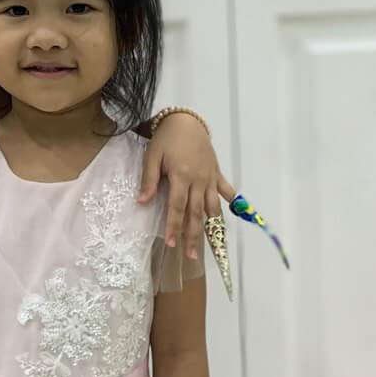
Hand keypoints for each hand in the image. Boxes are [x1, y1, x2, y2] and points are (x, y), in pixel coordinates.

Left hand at [138, 113, 237, 257]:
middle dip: (192, 235)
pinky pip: (226, 189)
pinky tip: (233, 213)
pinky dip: (230, 201)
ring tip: (211, 244)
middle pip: (196, 213)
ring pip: (212, 206)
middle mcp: (198, 180)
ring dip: (211, 226)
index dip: (174, 226)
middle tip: (189, 256)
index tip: (171, 244)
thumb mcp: (152, 156)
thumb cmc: (165, 139)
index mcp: (180, 176)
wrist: (185, 120)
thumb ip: (149, 180)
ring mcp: (210, 177)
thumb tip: (142, 202)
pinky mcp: (217, 172)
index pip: (177, 207)